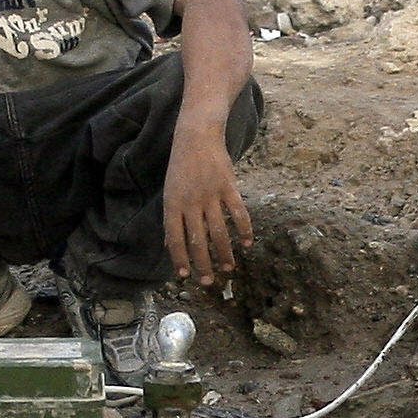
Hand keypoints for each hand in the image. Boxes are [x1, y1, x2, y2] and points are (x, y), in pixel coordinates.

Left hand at [162, 128, 252, 286]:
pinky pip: (238, 213)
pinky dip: (244, 230)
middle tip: (209, 281)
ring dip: (224, 253)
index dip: (179, 258)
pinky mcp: (228, 187)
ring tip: (229, 268)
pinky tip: (247, 243)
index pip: (174, 238)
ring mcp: (210, 195)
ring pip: (219, 232)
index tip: (185, 275)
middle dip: (203, 264)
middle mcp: (190, 202)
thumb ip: (172, 218)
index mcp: (172, 204)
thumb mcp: (169, 191)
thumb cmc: (181, 166)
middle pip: (197, 240)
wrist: (196, 136)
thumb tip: (170, 246)